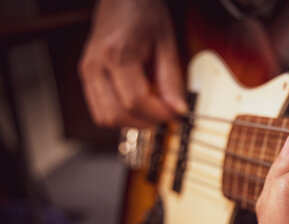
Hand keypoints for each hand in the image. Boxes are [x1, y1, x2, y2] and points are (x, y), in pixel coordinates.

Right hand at [79, 0, 186, 127]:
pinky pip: (99, 109)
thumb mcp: (166, 43)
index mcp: (116, 54)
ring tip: (152, 111)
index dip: (158, 114)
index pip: (135, 101)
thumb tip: (178, 109)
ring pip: (104, 117)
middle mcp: (95, 64)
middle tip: (166, 116)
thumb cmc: (144, 13)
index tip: (175, 113)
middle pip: (117, 114)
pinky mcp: (86, 75)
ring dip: (131, 122)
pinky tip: (137, 105)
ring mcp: (87, 70)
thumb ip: (171, 79)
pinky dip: (120, 114)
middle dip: (146, 122)